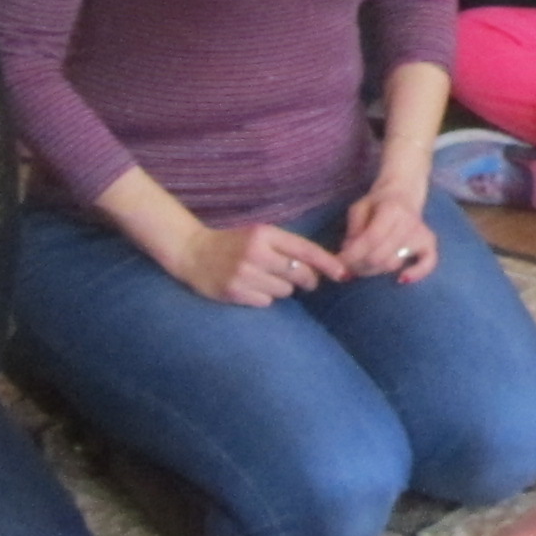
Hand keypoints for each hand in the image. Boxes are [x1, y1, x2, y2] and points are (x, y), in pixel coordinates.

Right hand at [167, 219, 344, 306]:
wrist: (192, 252)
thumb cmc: (233, 244)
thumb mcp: (259, 235)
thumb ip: (286, 247)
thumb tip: (321, 268)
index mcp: (264, 234)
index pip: (304, 248)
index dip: (327, 262)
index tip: (343, 273)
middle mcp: (256, 252)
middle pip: (299, 273)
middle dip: (307, 280)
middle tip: (304, 281)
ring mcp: (244, 273)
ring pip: (284, 290)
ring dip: (281, 288)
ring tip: (263, 279)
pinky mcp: (234, 292)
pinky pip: (266, 302)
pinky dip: (263, 297)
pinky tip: (250, 288)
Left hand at [341, 177, 440, 282]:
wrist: (404, 192)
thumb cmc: (378, 202)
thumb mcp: (359, 208)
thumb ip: (353, 230)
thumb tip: (349, 254)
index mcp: (391, 210)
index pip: (371, 239)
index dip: (352, 255)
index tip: (339, 262)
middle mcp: (409, 223)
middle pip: (381, 256)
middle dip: (359, 265)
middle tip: (348, 266)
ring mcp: (420, 234)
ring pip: (394, 263)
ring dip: (374, 270)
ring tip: (362, 266)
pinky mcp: (429, 242)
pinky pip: (429, 263)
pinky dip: (417, 273)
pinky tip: (401, 279)